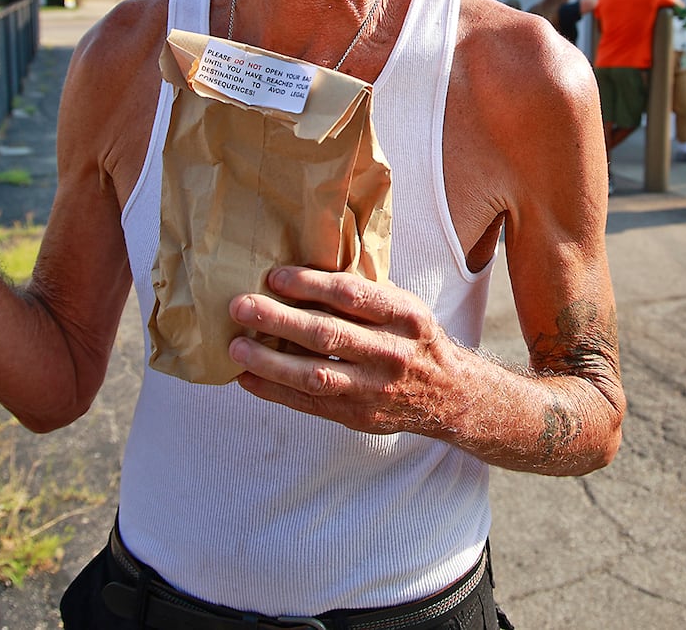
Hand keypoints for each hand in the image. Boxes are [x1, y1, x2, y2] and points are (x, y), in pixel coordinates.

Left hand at [228, 266, 458, 435]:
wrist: (449, 394)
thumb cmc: (414, 340)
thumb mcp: (404, 307)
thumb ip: (364, 293)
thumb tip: (304, 270)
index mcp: (404, 316)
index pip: (352, 296)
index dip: (310, 284)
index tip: (275, 276)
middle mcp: (390, 352)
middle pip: (327, 334)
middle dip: (278, 319)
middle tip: (240, 306)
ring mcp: (373, 388)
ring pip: (314, 375)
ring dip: (269, 361)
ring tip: (236, 346)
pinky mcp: (358, 416)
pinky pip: (309, 404)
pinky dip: (274, 391)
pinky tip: (247, 378)